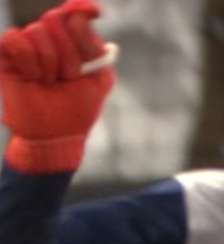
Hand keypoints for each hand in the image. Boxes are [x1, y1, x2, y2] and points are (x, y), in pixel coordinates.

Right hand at [0, 0, 114, 172]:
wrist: (56, 134)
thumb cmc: (78, 108)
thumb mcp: (98, 78)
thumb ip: (94, 47)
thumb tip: (83, 13)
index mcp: (74, 42)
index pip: (76, 14)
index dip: (83, 9)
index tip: (94, 11)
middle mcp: (50, 39)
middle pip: (56, 20)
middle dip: (69, 52)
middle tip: (68, 76)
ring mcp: (27, 46)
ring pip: (37, 31)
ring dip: (49, 62)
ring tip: (50, 82)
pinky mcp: (6, 55)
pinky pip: (14, 38)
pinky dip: (27, 58)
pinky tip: (33, 76)